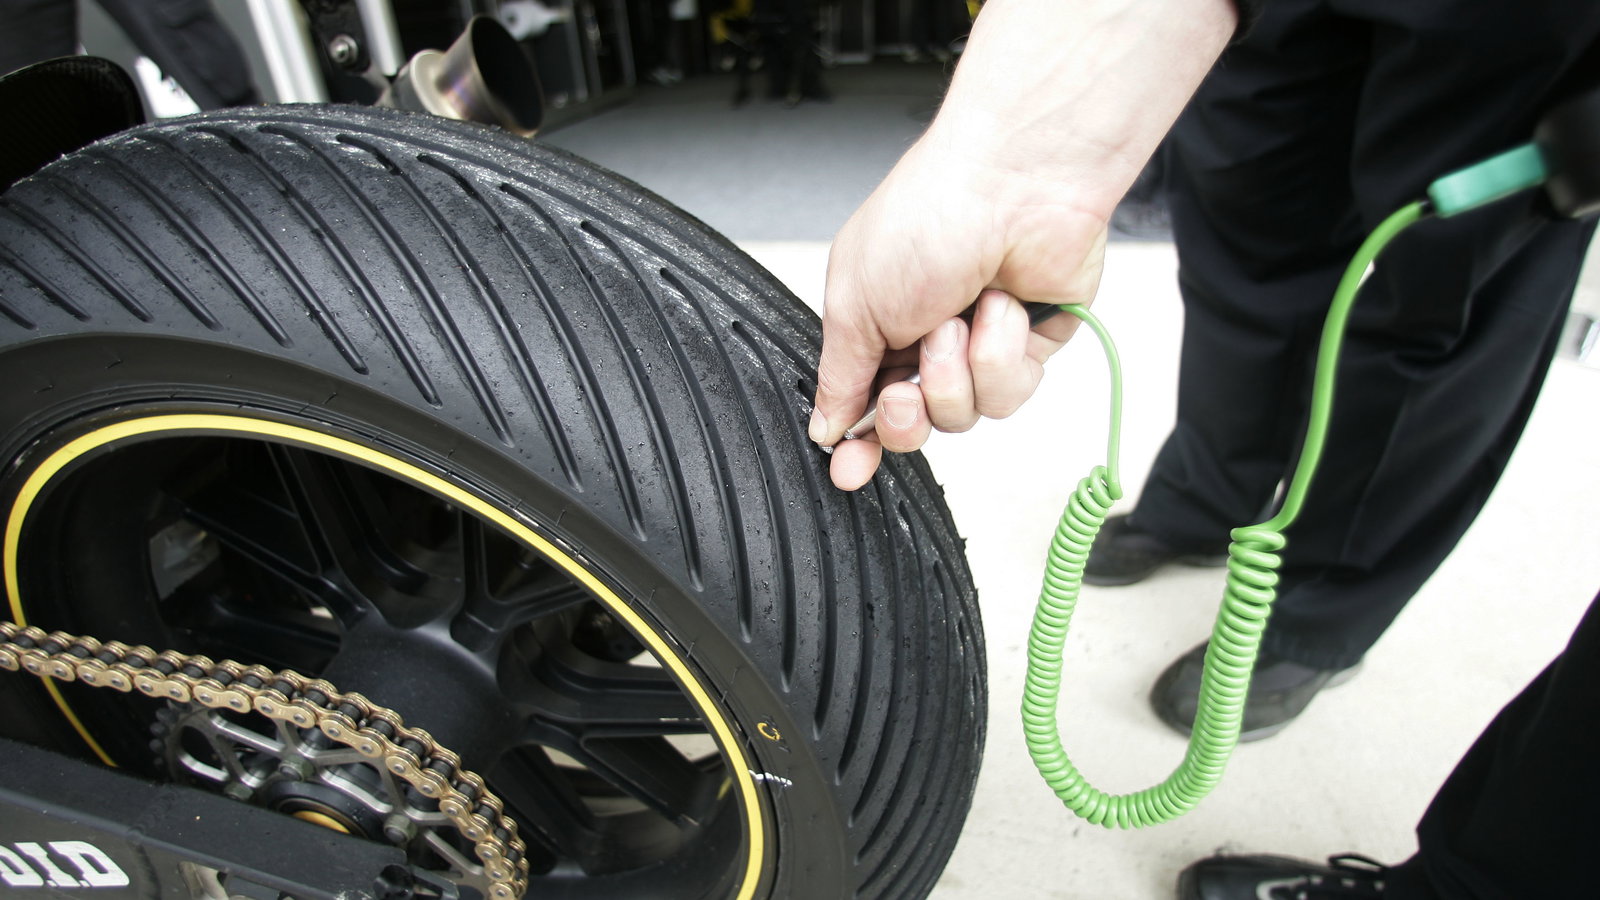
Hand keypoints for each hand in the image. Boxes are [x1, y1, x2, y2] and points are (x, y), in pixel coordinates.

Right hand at [807, 0, 1234, 490]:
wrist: (1014, 184)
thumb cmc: (927, 218)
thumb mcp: (854, 303)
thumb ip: (839, 376)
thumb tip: (824, 425)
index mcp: (875, 322)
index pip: (862, 403)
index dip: (857, 443)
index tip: (847, 474)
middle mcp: (927, 337)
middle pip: (916, 424)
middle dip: (908, 415)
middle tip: (906, 391)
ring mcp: (980, 343)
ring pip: (966, 414)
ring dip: (957, 370)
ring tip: (959, 317)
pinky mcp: (1031, 345)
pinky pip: (1011, 392)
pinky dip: (1001, 353)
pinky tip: (1001, 308)